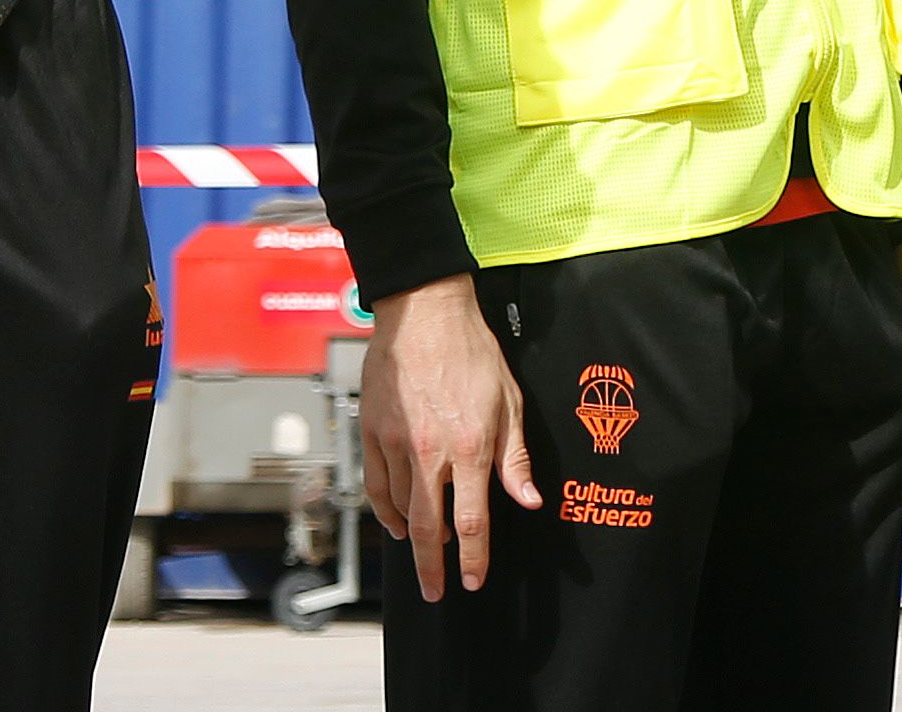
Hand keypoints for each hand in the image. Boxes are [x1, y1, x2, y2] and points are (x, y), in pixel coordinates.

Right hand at [359, 275, 536, 596]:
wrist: (424, 310)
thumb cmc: (471, 350)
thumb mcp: (509, 402)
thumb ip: (515, 458)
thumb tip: (530, 500)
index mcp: (469, 446)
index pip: (471, 520)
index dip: (473, 558)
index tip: (472, 580)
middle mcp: (429, 450)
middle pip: (428, 528)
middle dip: (433, 567)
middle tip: (437, 590)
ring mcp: (395, 441)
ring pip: (399, 508)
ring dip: (411, 536)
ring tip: (424, 549)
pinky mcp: (372, 430)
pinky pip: (374, 484)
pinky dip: (384, 510)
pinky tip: (394, 520)